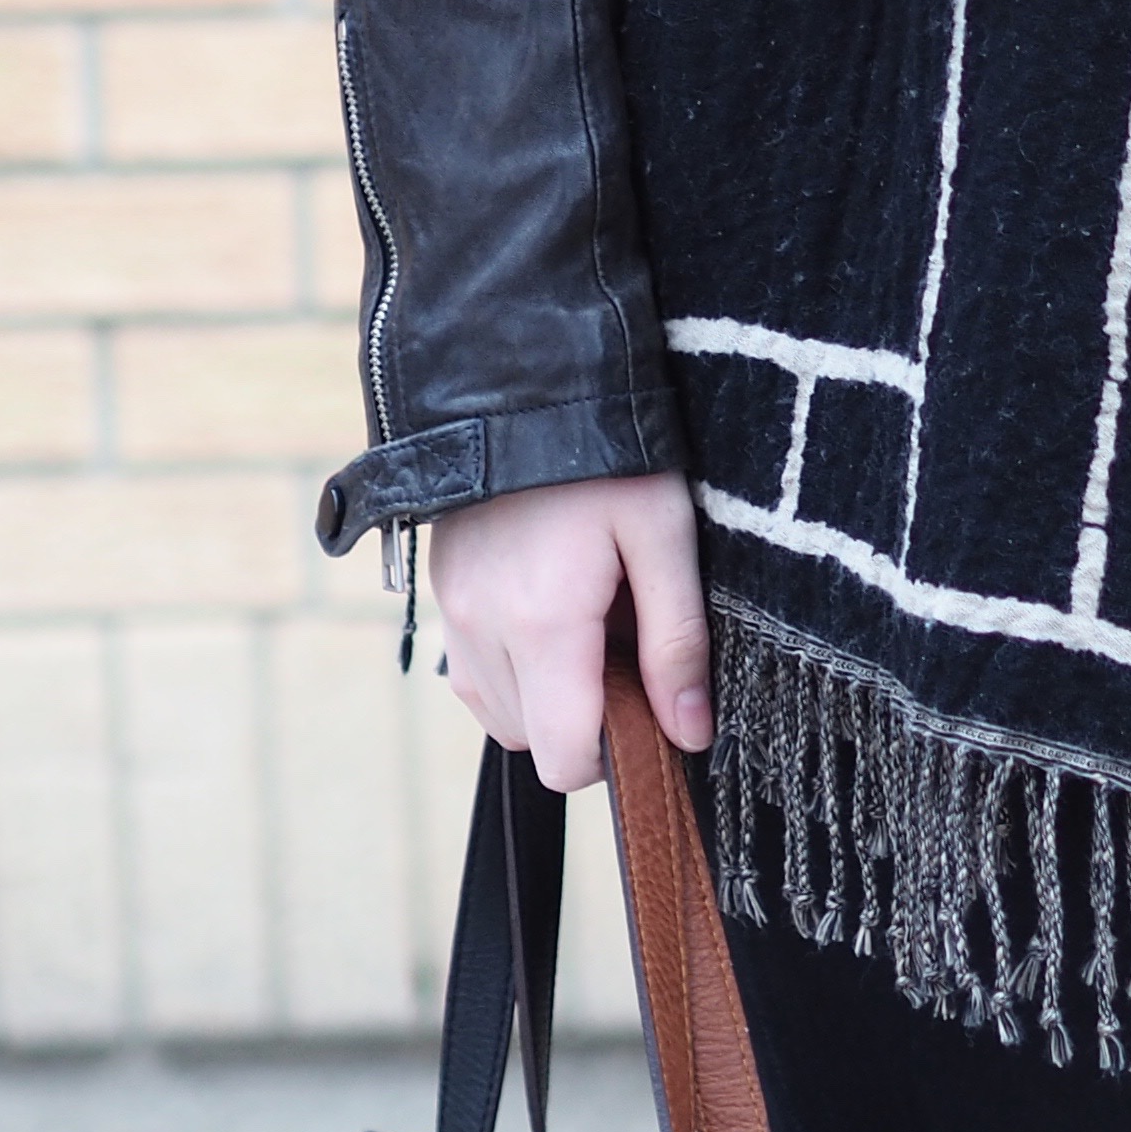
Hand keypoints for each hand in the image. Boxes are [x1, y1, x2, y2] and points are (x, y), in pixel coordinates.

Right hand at [422, 472, 712, 787]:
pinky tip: (551, 613)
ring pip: (498, 712)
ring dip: (547, 695)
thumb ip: (676, 641)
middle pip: (532, 741)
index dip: (613, 753)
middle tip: (626, 646)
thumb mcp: (663, 533)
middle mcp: (481, 628)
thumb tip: (691, 733)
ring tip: (590, 622)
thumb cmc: (607, 450)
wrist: (523, 375)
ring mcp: (451, 611)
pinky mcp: (439, 591)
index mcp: (542, 622)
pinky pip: (473, 671)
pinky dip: (513, 668)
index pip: (562, 756)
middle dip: (585, 717)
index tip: (650, 707)